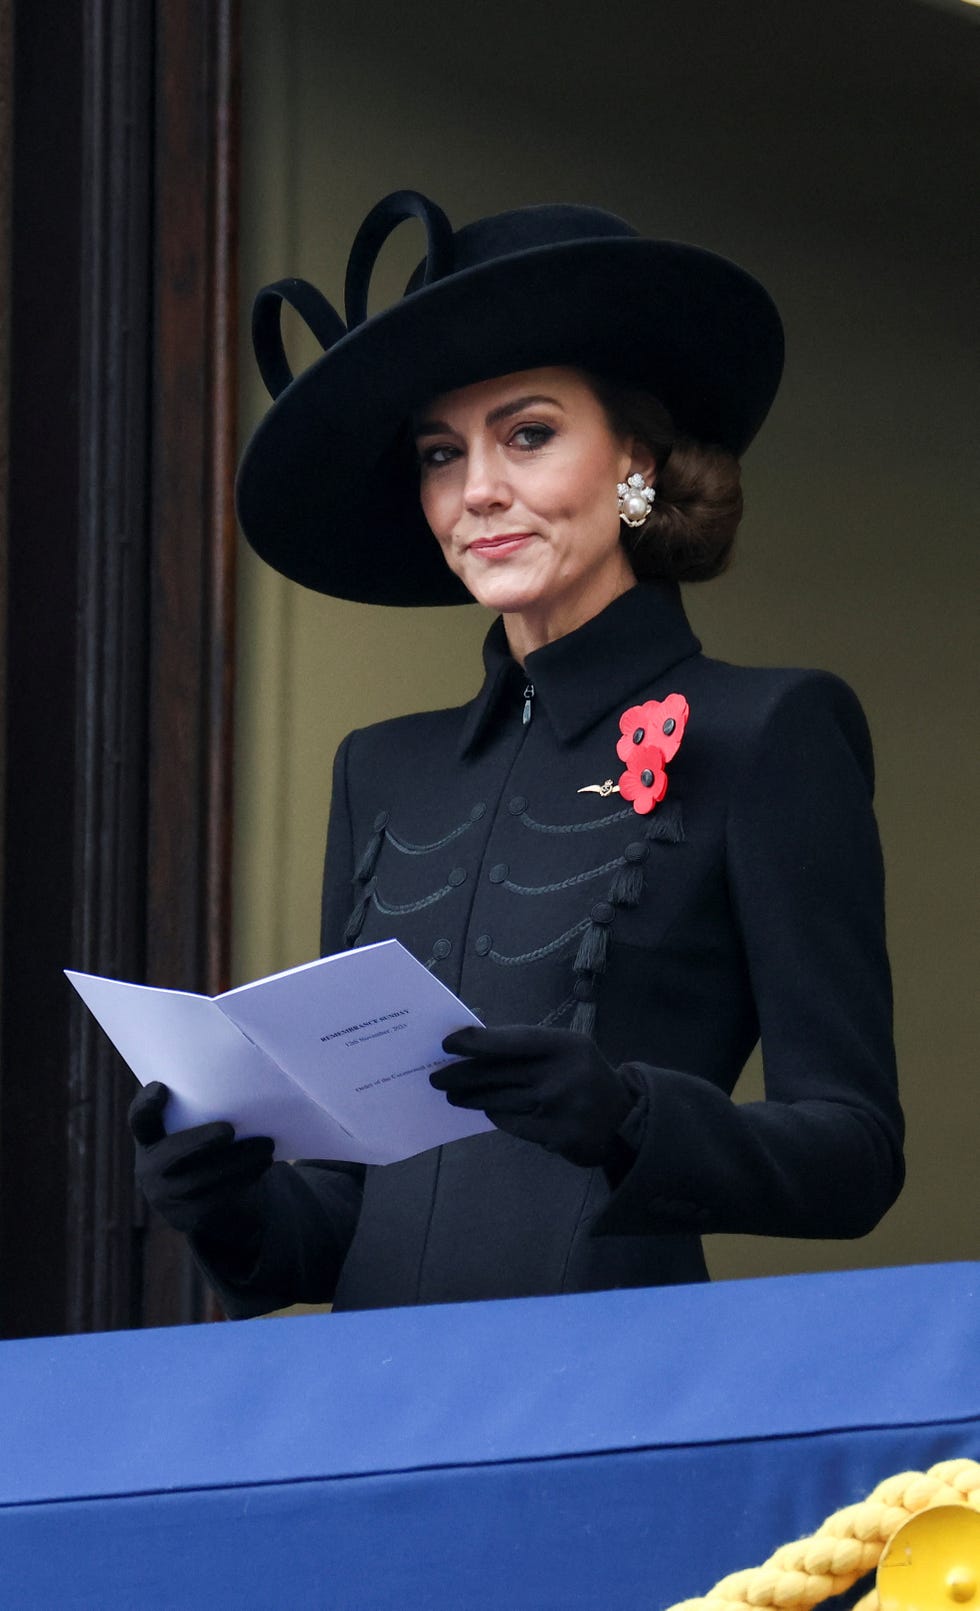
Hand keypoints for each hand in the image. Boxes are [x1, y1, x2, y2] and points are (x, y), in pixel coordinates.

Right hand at [129, 1082, 274, 1239]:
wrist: (214, 1206)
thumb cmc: (207, 1153)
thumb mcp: (197, 1133)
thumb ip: (204, 1114)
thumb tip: (243, 1089)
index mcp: (149, 1140)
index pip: (140, 1120)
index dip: (145, 1105)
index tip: (162, 1088)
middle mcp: (149, 1171)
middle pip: (173, 1154)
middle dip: (200, 1141)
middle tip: (229, 1130)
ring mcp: (166, 1199)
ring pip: (201, 1180)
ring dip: (237, 1161)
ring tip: (266, 1146)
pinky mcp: (189, 1219)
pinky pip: (216, 1201)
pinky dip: (243, 1180)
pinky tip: (263, 1165)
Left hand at [431, 1025, 639, 1168]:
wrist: (624, 1120)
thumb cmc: (584, 1075)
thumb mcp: (566, 1049)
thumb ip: (527, 1046)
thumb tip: (475, 1041)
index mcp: (564, 1045)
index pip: (510, 1040)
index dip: (475, 1041)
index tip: (447, 1044)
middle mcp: (560, 1074)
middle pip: (496, 1074)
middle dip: (460, 1075)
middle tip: (437, 1076)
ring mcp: (556, 1108)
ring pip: (497, 1101)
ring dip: (470, 1098)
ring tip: (453, 1095)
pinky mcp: (552, 1136)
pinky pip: (510, 1123)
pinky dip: (496, 1115)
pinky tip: (487, 1110)